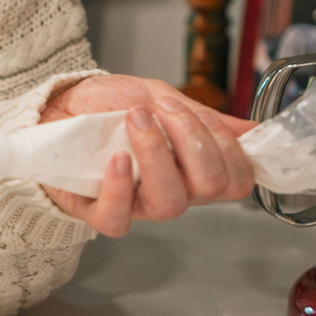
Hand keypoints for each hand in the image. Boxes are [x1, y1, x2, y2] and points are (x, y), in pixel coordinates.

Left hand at [39, 75, 255, 237]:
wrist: (59, 105)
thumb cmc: (109, 106)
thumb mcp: (160, 98)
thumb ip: (204, 116)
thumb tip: (255, 129)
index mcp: (194, 169)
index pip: (236, 180)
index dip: (228, 148)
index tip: (195, 111)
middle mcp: (172, 190)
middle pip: (209, 188)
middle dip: (193, 139)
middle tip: (160, 108)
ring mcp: (136, 205)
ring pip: (169, 203)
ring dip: (157, 154)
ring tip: (136, 120)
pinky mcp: (99, 212)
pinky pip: (118, 218)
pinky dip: (119, 187)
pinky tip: (116, 158)